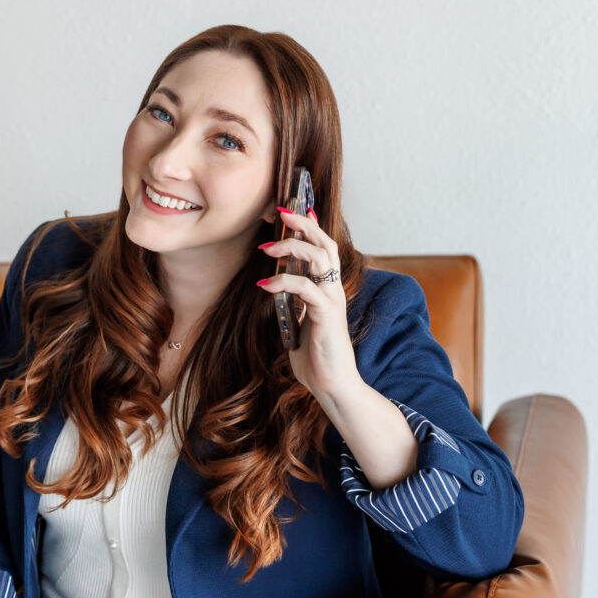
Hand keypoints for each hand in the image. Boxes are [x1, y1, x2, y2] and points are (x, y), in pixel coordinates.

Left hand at [256, 208, 362, 406]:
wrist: (332, 386)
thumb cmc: (316, 358)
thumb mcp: (299, 324)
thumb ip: (293, 305)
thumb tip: (275, 290)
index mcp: (327, 290)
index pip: (324, 249)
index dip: (310, 227)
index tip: (293, 210)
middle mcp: (333, 291)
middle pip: (325, 244)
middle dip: (304, 224)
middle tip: (281, 212)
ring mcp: (332, 301)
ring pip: (319, 259)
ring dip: (292, 248)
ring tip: (267, 249)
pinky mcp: (326, 315)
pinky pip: (305, 288)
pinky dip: (283, 282)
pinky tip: (264, 286)